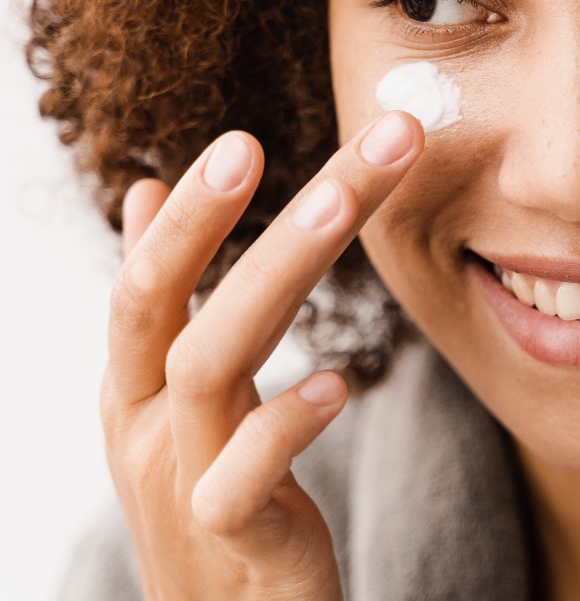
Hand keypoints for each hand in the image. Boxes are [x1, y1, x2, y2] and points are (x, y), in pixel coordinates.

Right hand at [100, 111, 423, 599]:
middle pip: (171, 309)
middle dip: (228, 218)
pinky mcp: (235, 545)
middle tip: (296, 143)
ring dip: (276, 272)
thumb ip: (165, 307)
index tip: (245, 137)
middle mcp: (143, 431)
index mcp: (134, 390)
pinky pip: (242, 483)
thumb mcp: (175, 403)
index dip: (189, 213)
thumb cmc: (214, 502)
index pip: (147, 285)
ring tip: (342, 202)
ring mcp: (181, 488)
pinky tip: (338, 382)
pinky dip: (284, 427)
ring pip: (207, 368)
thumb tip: (139, 193)